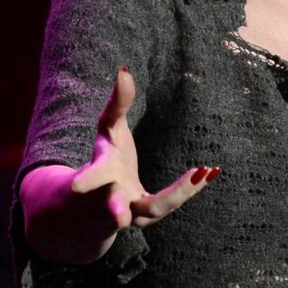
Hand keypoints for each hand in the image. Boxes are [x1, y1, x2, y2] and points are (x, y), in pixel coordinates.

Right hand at [23, 67, 218, 262]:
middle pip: (114, 209)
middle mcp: (113, 199)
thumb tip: (124, 70)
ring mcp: (132, 213)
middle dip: (115, 211)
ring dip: (178, 193)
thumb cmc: (104, 159)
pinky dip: (191, 188)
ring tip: (203, 171)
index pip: (93, 178)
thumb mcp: (109, 131)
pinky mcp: (150, 216)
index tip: (76, 186)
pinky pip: (172, 204)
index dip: (88, 180)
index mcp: (100, 176)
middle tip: (119, 217)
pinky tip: (211, 171)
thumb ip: (117, 104)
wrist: (96, 205)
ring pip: (153, 209)